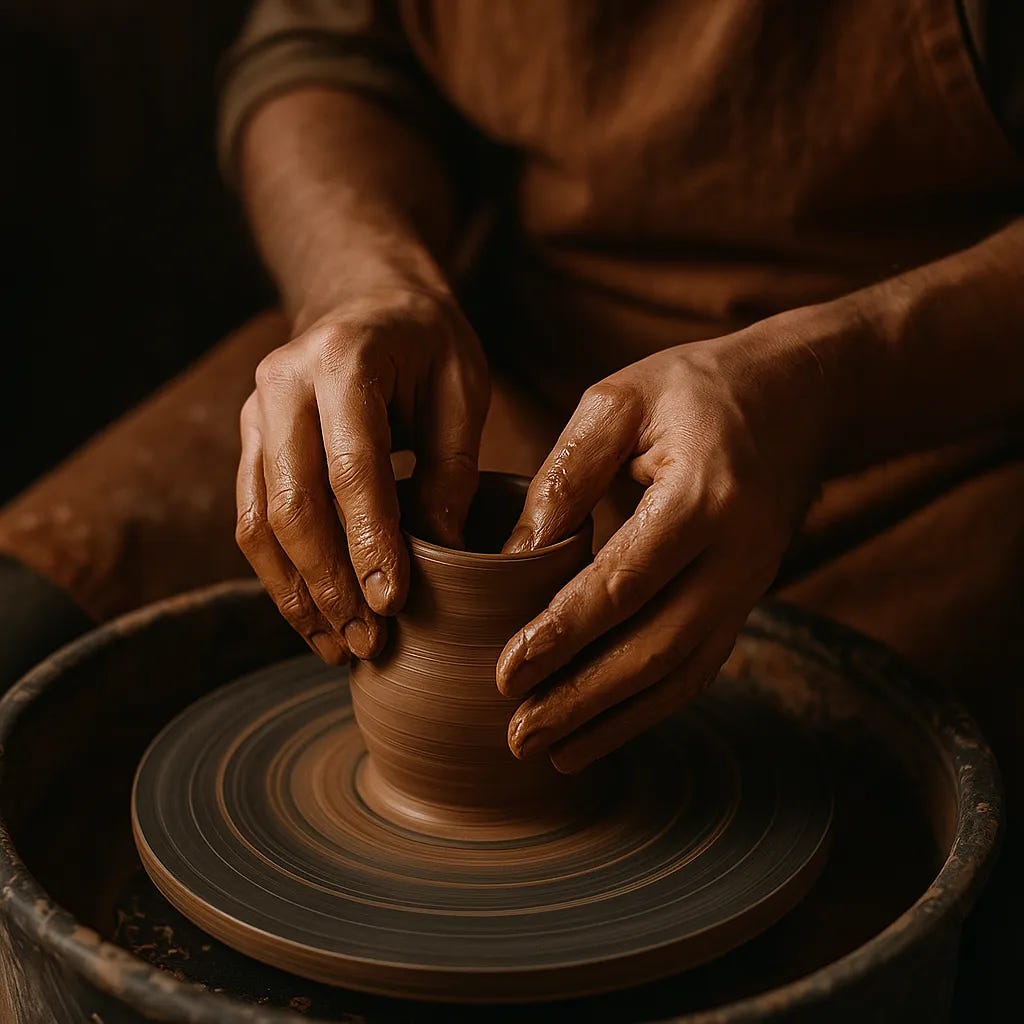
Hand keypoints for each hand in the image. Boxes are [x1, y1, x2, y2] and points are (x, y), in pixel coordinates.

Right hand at [236, 284, 488, 663]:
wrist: (366, 299)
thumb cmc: (427, 343)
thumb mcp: (461, 390)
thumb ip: (451, 468)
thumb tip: (443, 556)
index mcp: (343, 361)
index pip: (352, 468)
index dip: (370, 542)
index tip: (393, 603)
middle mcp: (282, 387)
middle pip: (292, 504)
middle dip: (330, 583)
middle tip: (370, 641)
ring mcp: (255, 416)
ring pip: (258, 522)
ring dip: (298, 593)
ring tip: (341, 647)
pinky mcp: (249, 444)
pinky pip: (250, 521)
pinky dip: (280, 576)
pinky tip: (314, 617)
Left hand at [498, 308, 841, 771]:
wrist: (798, 400)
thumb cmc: (696, 390)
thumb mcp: (621, 401)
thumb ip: (566, 473)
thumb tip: (514, 553)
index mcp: (704, 496)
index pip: (625, 580)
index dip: (565, 632)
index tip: (507, 672)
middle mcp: (737, 555)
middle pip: (656, 647)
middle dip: (583, 699)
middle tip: (517, 736)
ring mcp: (749, 586)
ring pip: (681, 673)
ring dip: (613, 720)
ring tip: (550, 754)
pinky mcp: (746, 601)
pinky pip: (698, 668)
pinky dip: (649, 709)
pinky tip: (600, 732)